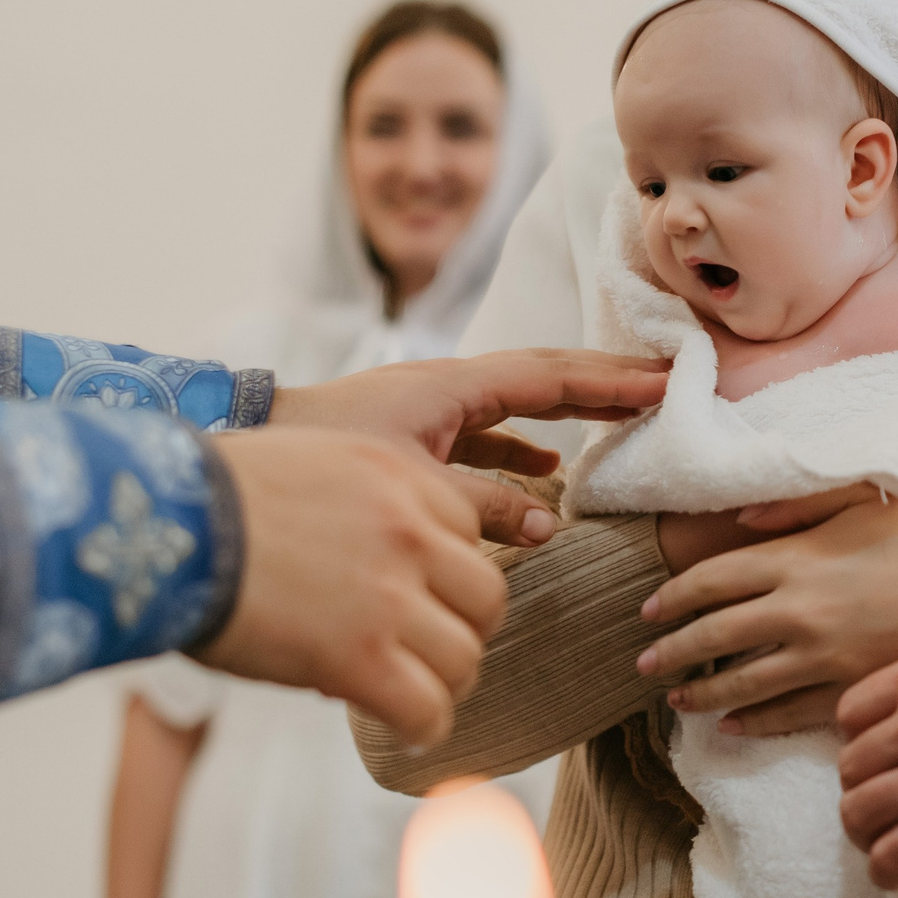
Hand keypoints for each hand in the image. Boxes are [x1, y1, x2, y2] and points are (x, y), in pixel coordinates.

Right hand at [194, 430, 504, 746]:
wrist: (162, 523)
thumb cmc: (209, 497)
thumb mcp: (309, 465)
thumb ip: (360, 504)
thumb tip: (368, 554)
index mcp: (399, 477)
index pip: (471, 529)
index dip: (449, 570)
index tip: (426, 595)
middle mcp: (409, 533)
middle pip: (486, 596)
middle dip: (461, 628)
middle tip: (428, 649)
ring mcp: (390, 597)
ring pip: (464, 657)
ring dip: (442, 682)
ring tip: (413, 693)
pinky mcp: (361, 657)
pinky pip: (428, 708)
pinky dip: (422, 727)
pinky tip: (405, 727)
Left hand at [268, 350, 669, 544]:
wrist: (232, 468)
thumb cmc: (313, 469)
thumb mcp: (407, 489)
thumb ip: (481, 507)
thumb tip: (550, 521)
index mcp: (447, 387)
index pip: (548, 376)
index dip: (609, 380)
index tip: (665, 381)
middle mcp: (442, 390)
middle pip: (541, 378)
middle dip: (602, 383)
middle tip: (664, 385)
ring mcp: (425, 411)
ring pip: (515, 407)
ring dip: (566, 415)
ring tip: (621, 423)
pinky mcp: (408, 439)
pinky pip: (484, 437)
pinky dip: (521, 453)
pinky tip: (544, 482)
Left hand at [635, 492, 897, 736]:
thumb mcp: (872, 498)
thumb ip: (801, 504)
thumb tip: (740, 520)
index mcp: (799, 558)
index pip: (711, 579)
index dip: (673, 596)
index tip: (649, 609)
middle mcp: (800, 611)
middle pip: (713, 636)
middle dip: (671, 651)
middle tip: (643, 663)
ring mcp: (825, 660)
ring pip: (742, 682)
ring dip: (701, 693)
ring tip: (677, 701)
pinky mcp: (852, 694)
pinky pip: (787, 715)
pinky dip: (753, 723)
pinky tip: (733, 728)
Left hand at [835, 644, 897, 889]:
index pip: (851, 714)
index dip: (863, 742)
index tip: (880, 761)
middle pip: (851, 766)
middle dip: (866, 789)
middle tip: (888, 806)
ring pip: (858, 813)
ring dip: (869, 833)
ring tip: (888, 842)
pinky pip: (890, 858)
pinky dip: (886, 872)